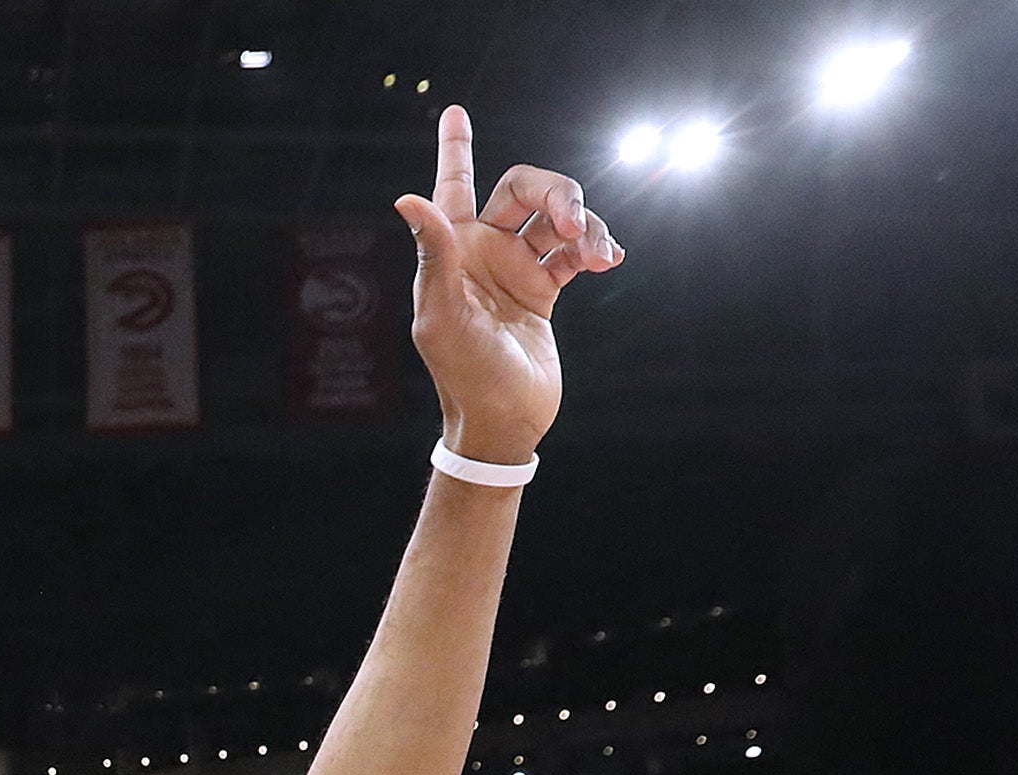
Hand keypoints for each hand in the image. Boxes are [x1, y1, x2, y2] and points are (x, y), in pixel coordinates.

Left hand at [395, 106, 622, 463]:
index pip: (452, 187)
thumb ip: (433, 255)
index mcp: (452, 252)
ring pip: (557, 217)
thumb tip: (408, 199)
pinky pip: (576, 249)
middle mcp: (483, 253)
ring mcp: (515, 269)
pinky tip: (608, 259)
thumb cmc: (463, 374)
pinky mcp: (545, 289)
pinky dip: (596, 245)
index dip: (456, 149)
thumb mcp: (441, 316)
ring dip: (585, 223)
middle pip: (525, 188)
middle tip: (570, 223)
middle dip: (556, 192)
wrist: (503, 420)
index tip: (454, 112)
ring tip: (598, 255)